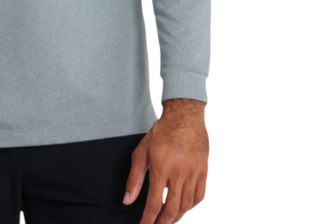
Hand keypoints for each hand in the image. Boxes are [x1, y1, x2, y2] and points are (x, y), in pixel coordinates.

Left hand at [122, 104, 208, 223]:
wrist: (185, 118)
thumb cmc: (162, 133)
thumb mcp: (142, 152)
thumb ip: (135, 178)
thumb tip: (127, 200)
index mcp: (161, 168)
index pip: (154, 203)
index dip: (148, 219)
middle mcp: (179, 173)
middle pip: (172, 209)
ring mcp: (194, 174)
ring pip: (186, 206)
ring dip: (177, 218)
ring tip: (168, 223)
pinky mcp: (204, 172)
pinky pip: (200, 197)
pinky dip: (192, 207)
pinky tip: (184, 210)